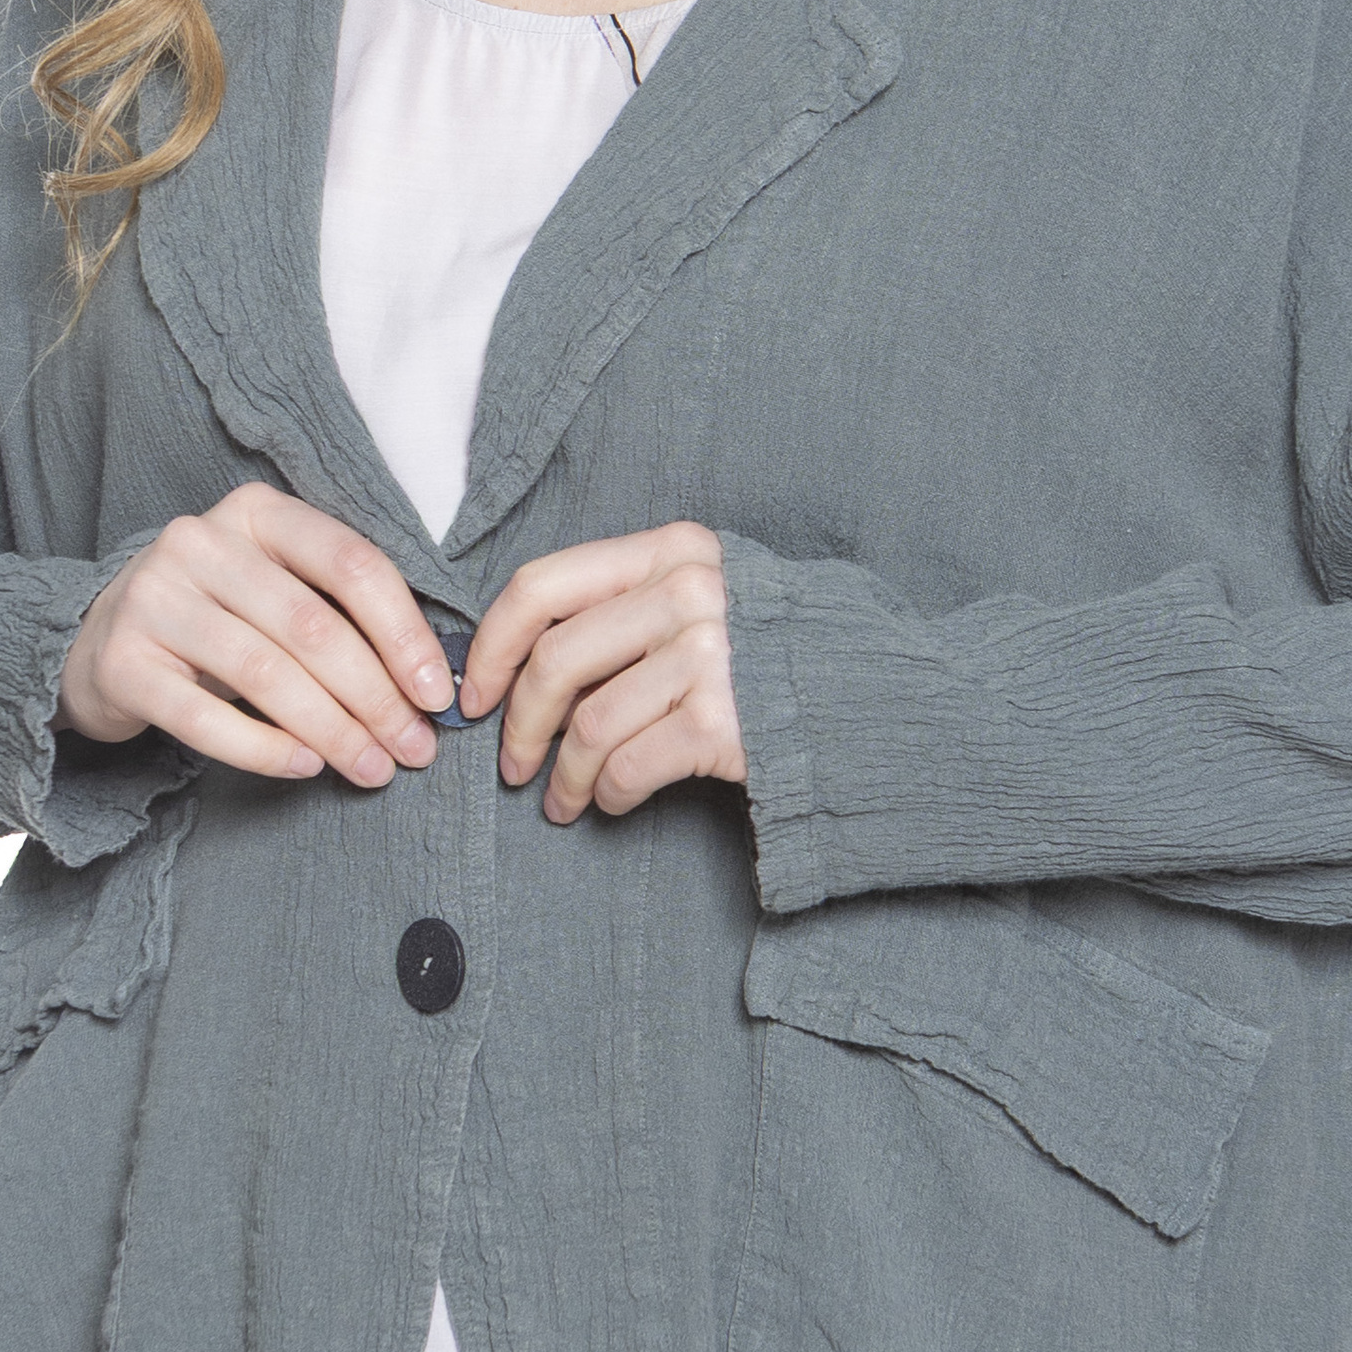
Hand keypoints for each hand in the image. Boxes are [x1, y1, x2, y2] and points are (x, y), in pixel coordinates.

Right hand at [56, 484, 454, 788]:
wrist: (99, 643)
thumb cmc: (217, 619)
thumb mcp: (276, 588)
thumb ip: (341, 612)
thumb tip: (428, 684)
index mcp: (256, 512)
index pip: (351, 564)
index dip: (404, 633)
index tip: (436, 695)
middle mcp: (199, 541)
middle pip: (312, 626)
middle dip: (375, 697)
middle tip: (413, 749)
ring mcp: (152, 597)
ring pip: (266, 673)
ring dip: (332, 731)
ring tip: (371, 768)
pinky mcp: (121, 662)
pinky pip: (205, 718)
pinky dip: (264, 749)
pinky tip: (305, 768)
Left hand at [461, 523, 745, 823]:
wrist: (875, 691)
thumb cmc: (775, 650)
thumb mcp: (705, 593)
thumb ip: (628, 606)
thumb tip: (522, 665)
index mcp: (670, 551)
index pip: (541, 585)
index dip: (492, 646)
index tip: (476, 694)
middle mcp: (687, 592)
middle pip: (555, 660)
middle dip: (519, 725)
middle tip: (512, 767)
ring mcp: (709, 656)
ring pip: (588, 724)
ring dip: (562, 776)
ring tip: (561, 800)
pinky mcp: (723, 722)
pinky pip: (628, 765)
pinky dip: (606, 793)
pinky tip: (610, 801)